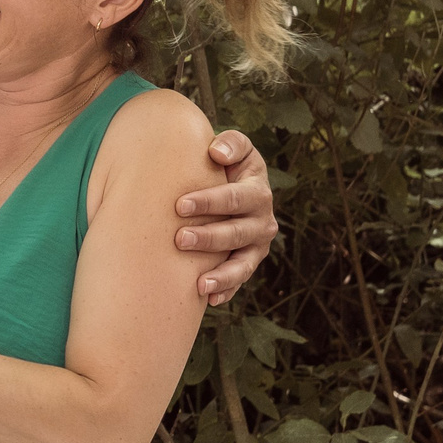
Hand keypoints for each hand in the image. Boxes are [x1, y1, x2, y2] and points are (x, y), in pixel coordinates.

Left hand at [175, 128, 277, 305]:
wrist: (228, 185)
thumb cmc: (222, 165)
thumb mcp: (232, 149)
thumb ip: (230, 144)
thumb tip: (216, 153)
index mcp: (257, 189)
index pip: (236, 196)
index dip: (210, 201)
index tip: (180, 204)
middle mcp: (263, 219)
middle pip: (237, 232)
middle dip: (209, 237)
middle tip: (178, 239)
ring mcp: (257, 245)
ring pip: (243, 263)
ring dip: (222, 274)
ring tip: (199, 284)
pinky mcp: (248, 262)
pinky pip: (240, 280)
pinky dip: (226, 290)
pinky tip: (208, 299)